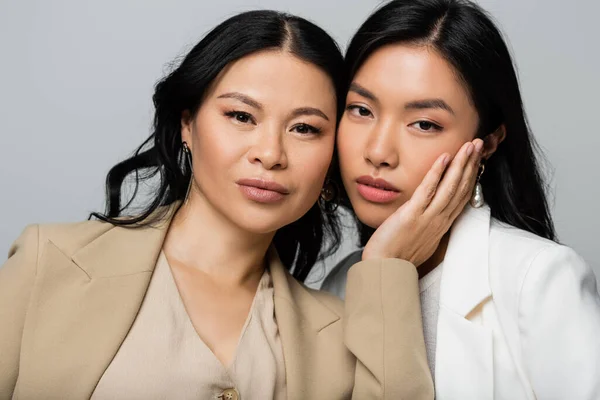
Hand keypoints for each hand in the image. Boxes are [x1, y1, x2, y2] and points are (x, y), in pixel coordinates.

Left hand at [362, 139, 483, 265]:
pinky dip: (436, 173)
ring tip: (468, 146)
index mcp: (442, 224)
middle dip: (471, 164)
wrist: (385, 269)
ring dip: (461, 164)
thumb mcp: (420, 238)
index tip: (477, 160)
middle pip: (461, 188)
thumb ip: (427, 223)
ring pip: (450, 187)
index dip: (471, 176)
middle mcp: (440, 220)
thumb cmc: (398, 256)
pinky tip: (444, 157)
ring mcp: (428, 218)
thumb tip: (428, 211)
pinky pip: (427, 191)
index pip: (462, 196)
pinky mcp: (412, 216)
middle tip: (478, 144)